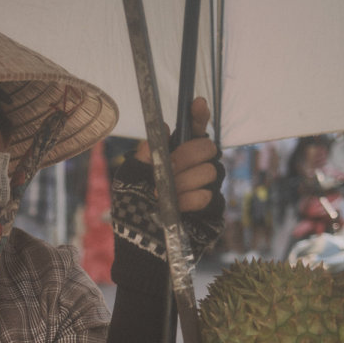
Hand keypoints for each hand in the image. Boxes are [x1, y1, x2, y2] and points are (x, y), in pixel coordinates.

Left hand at [134, 97, 219, 212]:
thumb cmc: (135, 205)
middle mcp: (197, 164)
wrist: (141, 240)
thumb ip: (145, 154)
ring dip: (182, 183)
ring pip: (208, 171)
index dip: (198, 115)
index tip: (197, 103)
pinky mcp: (212, 205)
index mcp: (178, 152)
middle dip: (185, 156)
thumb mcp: (131, 176)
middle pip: (207, 147)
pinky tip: (176, 207)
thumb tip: (164, 128)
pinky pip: (206, 195)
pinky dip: (187, 201)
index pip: (195, 128)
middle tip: (167, 169)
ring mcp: (207, 184)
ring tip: (162, 195)